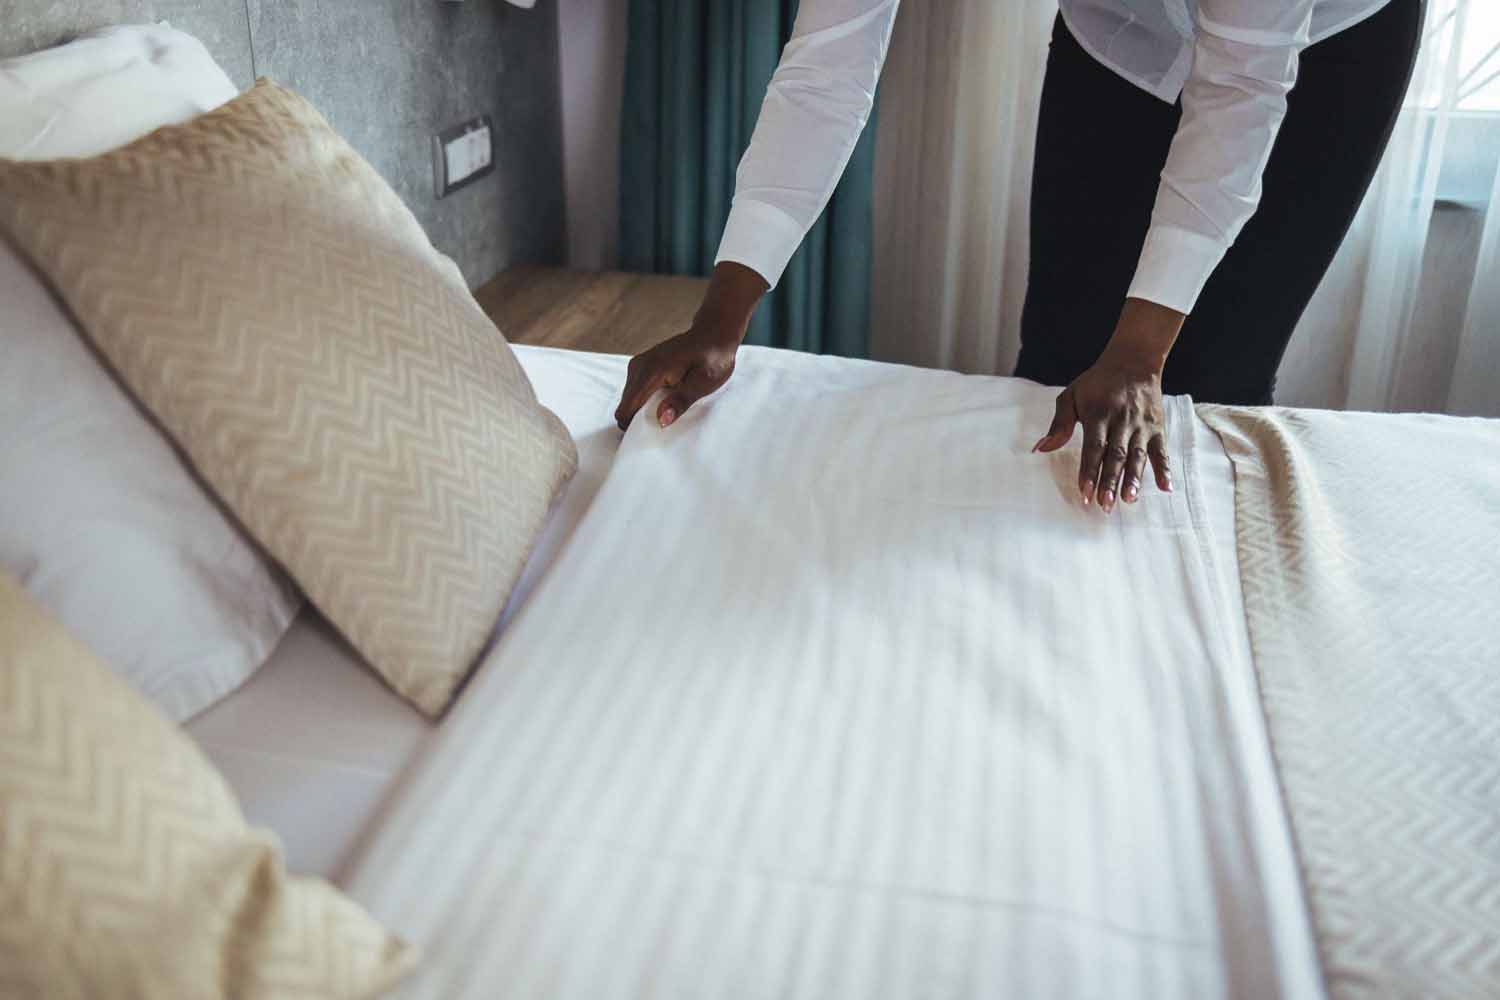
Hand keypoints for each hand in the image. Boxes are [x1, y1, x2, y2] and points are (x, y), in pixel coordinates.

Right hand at [614, 261, 766, 430]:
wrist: (714, 334)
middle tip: (663, 424)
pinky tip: (663, 400)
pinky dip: (645, 399)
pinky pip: (635, 389)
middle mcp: (640, 365)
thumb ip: (681, 401)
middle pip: (625, 405)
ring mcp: (639, 363)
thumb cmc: (713, 359)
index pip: (628, 407)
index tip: (648, 437)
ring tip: (666, 410)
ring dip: (642, 409)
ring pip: (629, 398)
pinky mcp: (642, 364)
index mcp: (652, 371)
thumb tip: (660, 420)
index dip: (633, 426)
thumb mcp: (704, 383)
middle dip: (638, 419)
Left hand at [1032, 298, 1182, 512]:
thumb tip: (1040, 449)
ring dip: (1134, 479)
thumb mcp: (1072, 396)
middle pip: (1115, 455)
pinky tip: (1166, 488)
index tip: (1085, 493)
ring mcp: (1141, 425)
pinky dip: (1165, 469)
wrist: (1134, 361)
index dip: (1089, 471)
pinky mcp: (1157, 427)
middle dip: (1110, 481)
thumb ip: (1059, 423)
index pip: (1093, 447)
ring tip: (1129, 499)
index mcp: (1099, 414)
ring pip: (1138, 456)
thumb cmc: (1097, 383)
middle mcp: (1121, 421)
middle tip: (1105, 504)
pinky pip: (1162, 451)